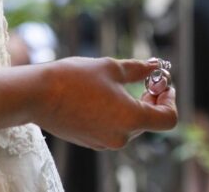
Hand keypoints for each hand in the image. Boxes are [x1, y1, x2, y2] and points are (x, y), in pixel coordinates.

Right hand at [37, 57, 176, 150]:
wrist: (38, 95)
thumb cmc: (76, 78)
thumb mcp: (113, 68)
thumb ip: (140, 70)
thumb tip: (156, 66)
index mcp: (131, 119)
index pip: (167, 119)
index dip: (170, 100)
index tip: (163, 84)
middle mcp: (120, 137)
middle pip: (149, 122)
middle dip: (152, 100)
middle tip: (147, 79)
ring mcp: (104, 142)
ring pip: (130, 126)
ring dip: (133, 106)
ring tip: (122, 85)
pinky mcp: (90, 141)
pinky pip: (113, 129)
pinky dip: (117, 114)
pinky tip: (104, 96)